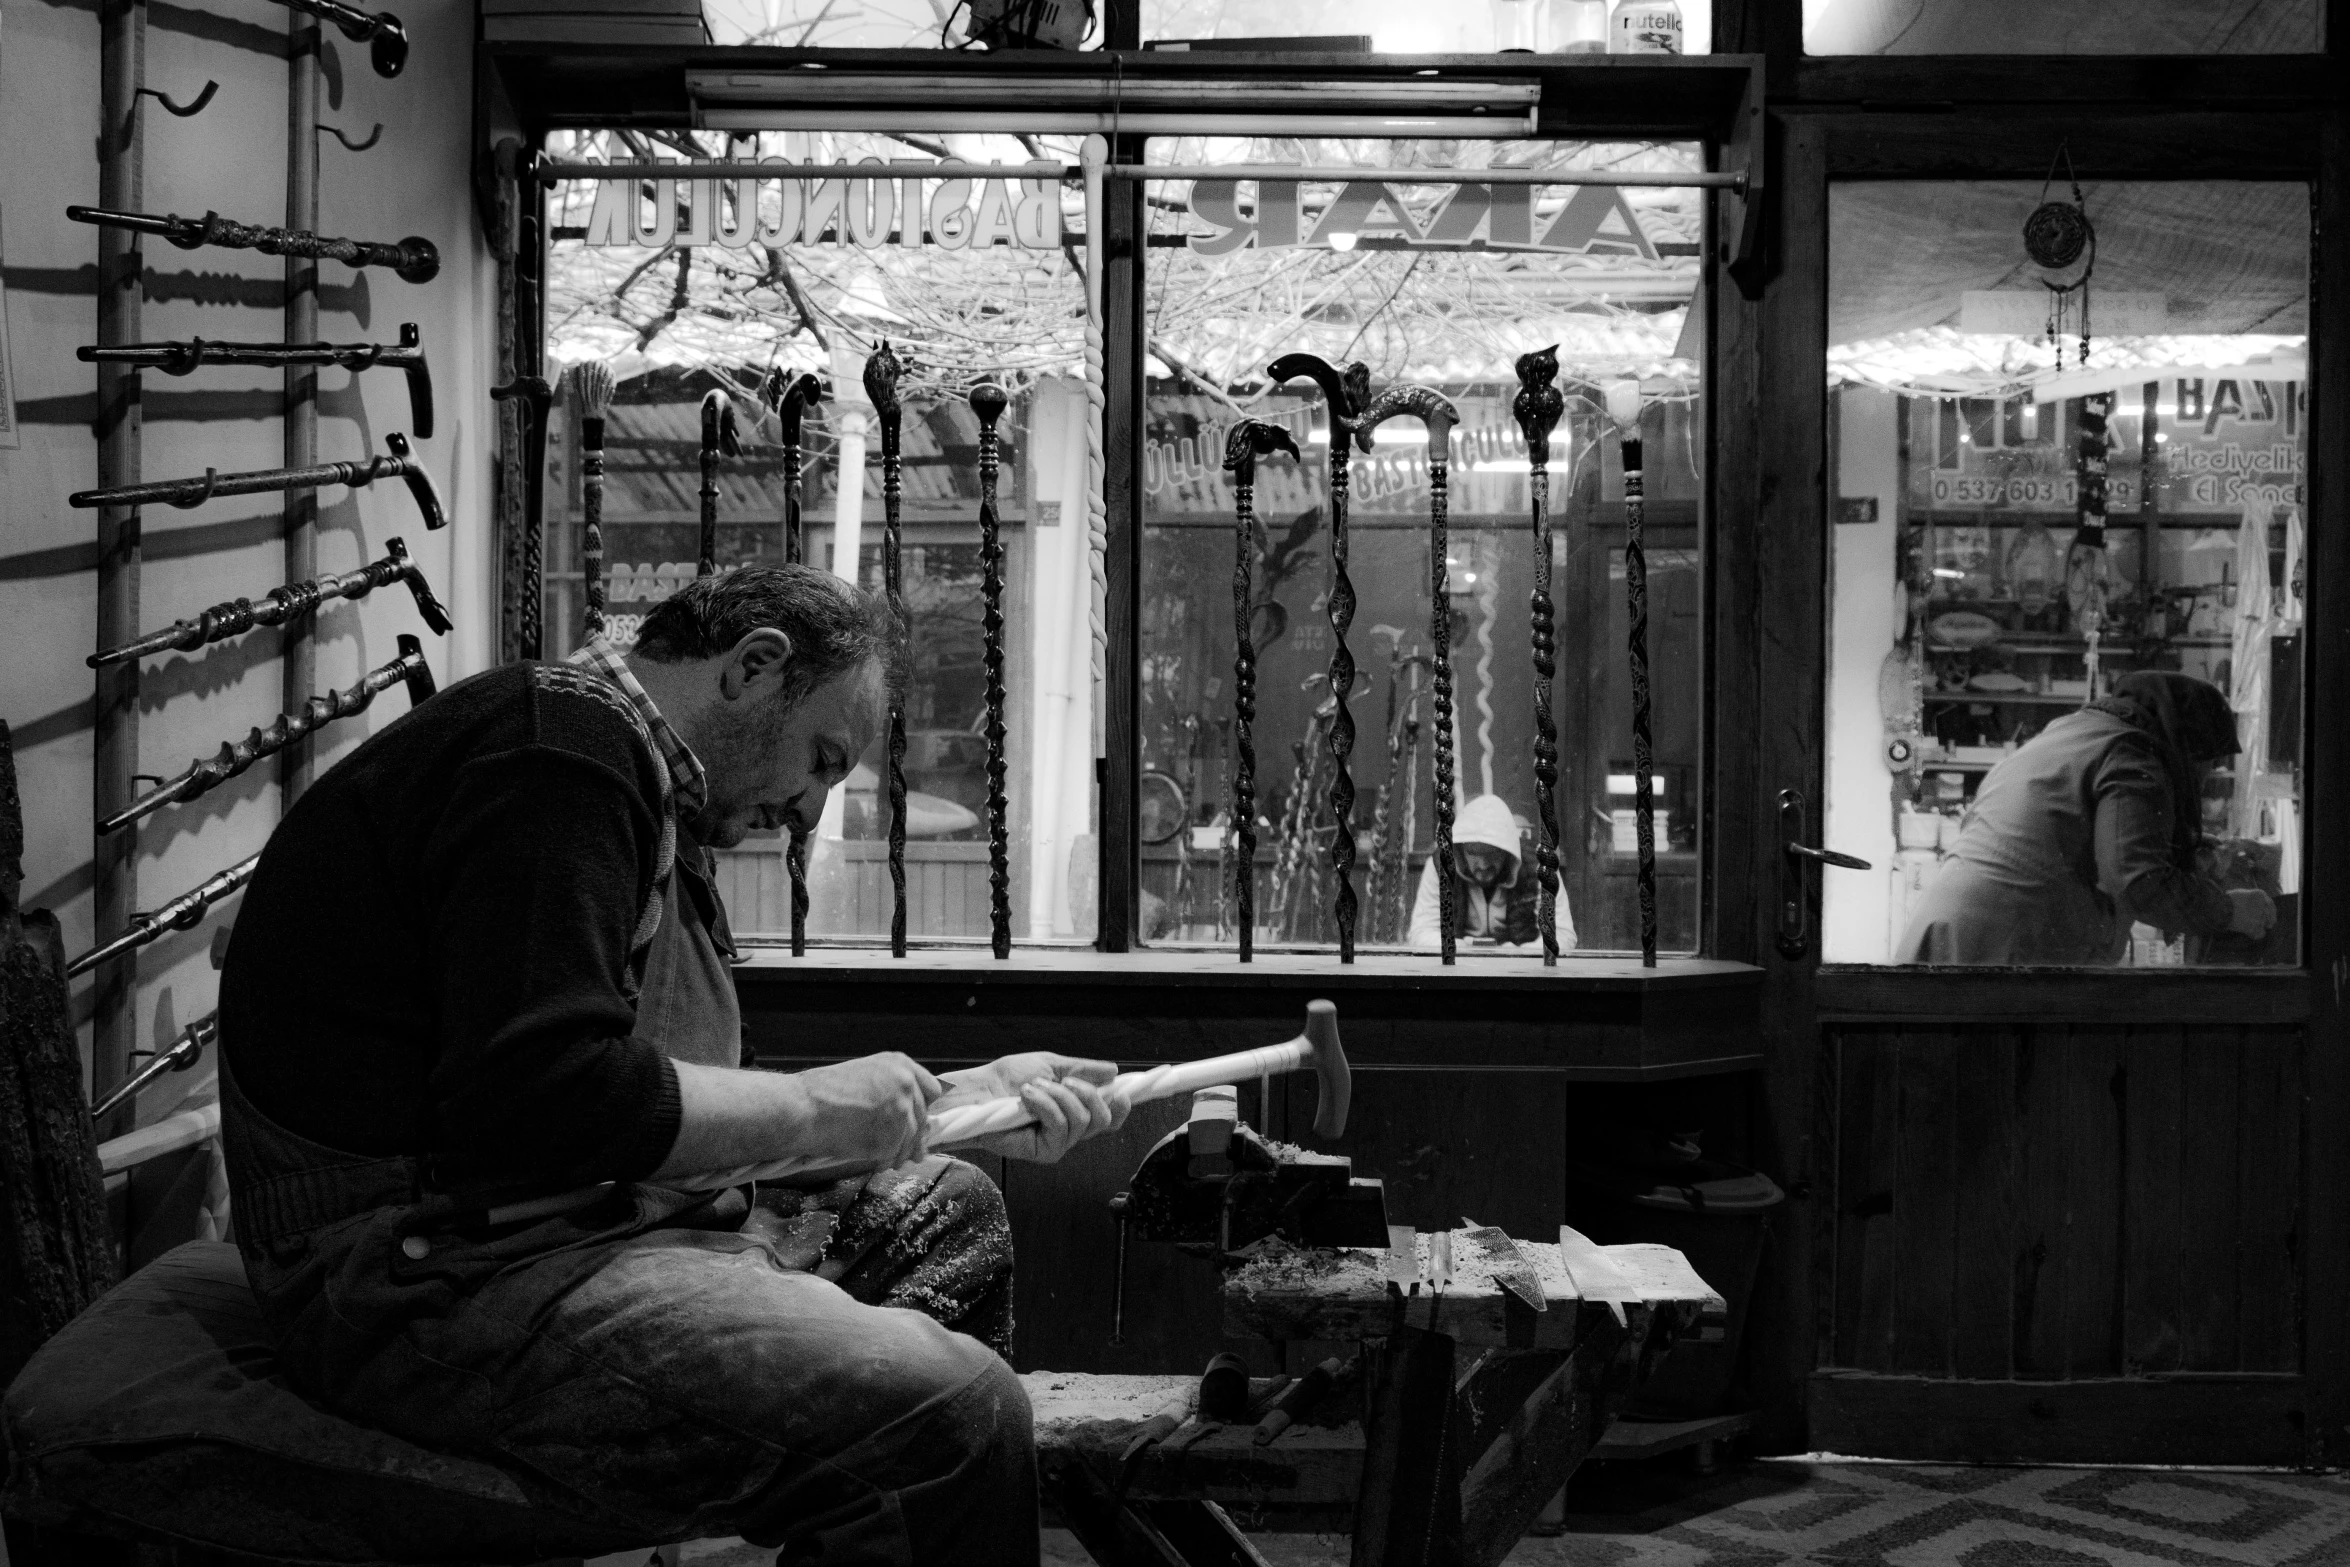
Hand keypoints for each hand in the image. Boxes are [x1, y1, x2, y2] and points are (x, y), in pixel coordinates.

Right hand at [793, 1053, 943, 1170]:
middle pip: (922, 1118)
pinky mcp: (893, 1136)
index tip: (921, 1121)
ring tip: (889, 1161)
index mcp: (900, 1064)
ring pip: (911, 1140)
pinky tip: (876, 1163)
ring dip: (901, 1153)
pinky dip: (886, 1161)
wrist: (802, 1108)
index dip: (924, 1107)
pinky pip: (894, 1154)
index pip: (931, 1089)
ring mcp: (902, 1110)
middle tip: (912, 1153)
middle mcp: (906, 1084)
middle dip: (915, 1138)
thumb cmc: (821, 1093)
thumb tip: (913, 1121)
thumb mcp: (863, 1077)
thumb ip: (890, 1091)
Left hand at [939, 1053, 1129, 1164]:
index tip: (1122, 1091)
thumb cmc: (1010, 1078)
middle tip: (1064, 1081)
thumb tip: (1113, 1070)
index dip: (1121, 1107)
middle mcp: (1071, 1130)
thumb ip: (1083, 1069)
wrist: (981, 1090)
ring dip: (1058, 1096)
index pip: (1110, 1117)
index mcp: (1076, 1109)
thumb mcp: (1051, 1065)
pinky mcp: (1044, 1152)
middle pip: (1104, 1120)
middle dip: (1088, 1094)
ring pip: (1082, 1121)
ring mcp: (1058, 1142)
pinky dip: (1045, 1105)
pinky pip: (1060, 1127)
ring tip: (1034, 1087)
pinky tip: (1027, 1097)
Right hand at [2225, 887, 2275, 938]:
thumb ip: (2253, 898)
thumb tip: (2257, 904)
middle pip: (2271, 916)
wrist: (2219, 908)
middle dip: (2268, 920)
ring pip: (2265, 925)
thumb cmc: (2227, 900)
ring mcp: (2260, 917)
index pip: (2271, 904)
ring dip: (2259, 927)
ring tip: (2250, 927)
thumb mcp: (2242, 893)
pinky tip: (2249, 933)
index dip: (2270, 911)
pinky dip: (2255, 934)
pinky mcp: (2254, 927)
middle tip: (2266, 925)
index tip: (2268, 915)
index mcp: (2261, 895)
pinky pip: (2260, 934)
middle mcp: (2263, 905)